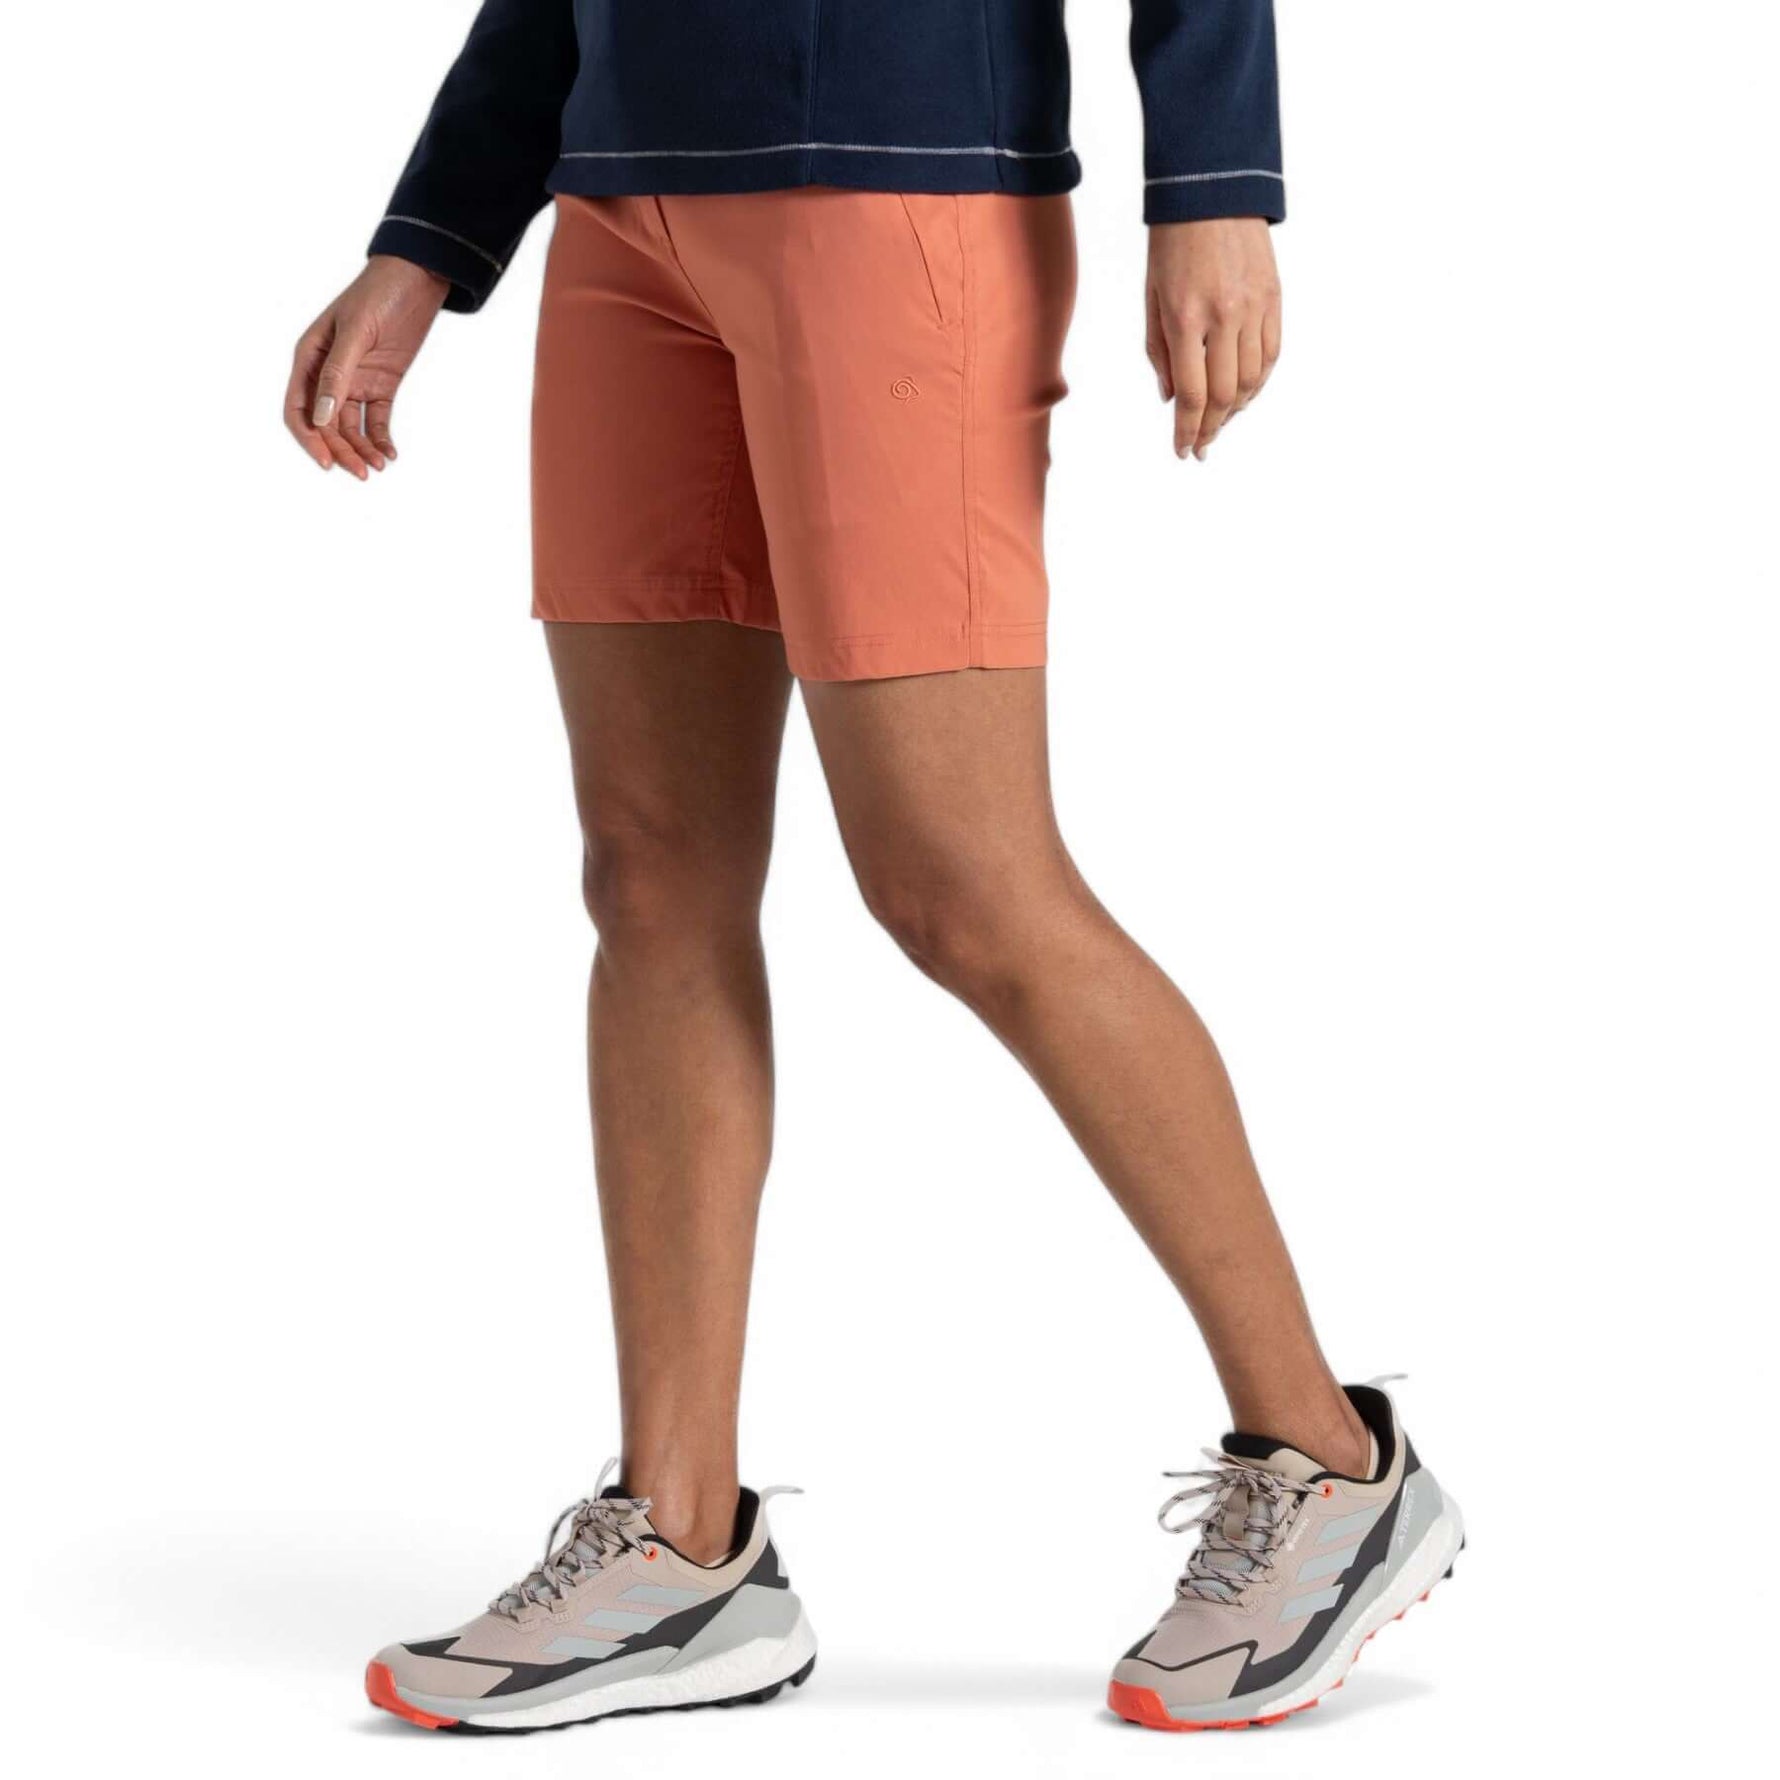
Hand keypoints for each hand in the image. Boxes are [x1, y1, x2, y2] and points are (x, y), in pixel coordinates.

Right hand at [285, 257, 448, 477]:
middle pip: (326, 425)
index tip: (326, 462)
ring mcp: (356, 380)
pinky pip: (376, 419)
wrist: (417, 278)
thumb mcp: (355, 333)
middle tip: (361, 472)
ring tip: (377, 466)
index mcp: (309, 358)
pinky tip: (389, 454)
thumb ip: (336, 374)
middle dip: (341, 450)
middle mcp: (328, 373)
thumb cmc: (378, 294)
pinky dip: (380, 438)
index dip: (309, 439)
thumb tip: (321, 417)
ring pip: (351, 426)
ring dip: (362, 448)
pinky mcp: (382, 384)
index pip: (299, 410)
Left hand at [1145, 219, 1281, 460]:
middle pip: (1225, 396)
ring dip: (1236, 410)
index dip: (1187, 431)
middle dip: (1212, 429)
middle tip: (1201, 445)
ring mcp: (1254, 308)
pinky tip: (1245, 394)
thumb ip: (1159, 352)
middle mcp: (1224, 318)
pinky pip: (1272, 354)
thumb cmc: (1172, 244)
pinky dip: (1259, 382)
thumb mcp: (1152, 298)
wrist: (1213, 191)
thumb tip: (1171, 399)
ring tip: (1221, 422)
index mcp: (1186, 319)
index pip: (1192, 395)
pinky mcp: (1274, 298)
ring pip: (1253, 380)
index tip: (1183, 450)